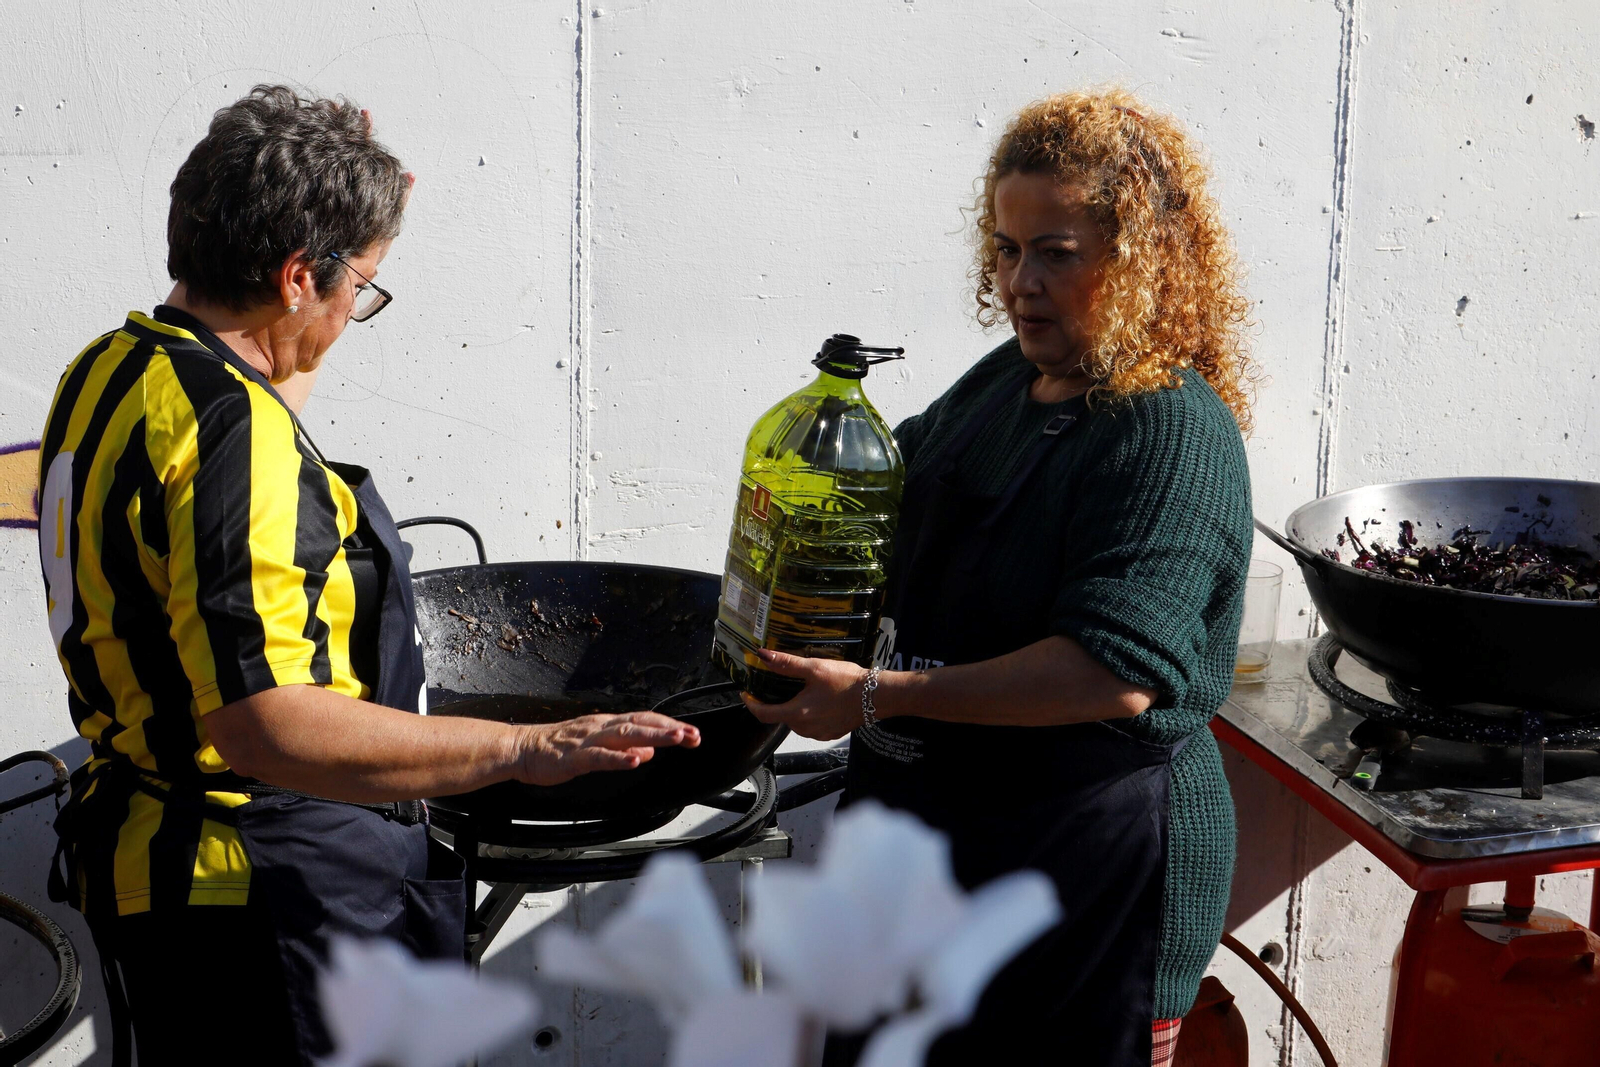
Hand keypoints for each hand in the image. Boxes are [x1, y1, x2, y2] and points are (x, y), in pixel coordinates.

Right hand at [515, 713, 699, 785]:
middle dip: (668, 729)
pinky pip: (599, 757)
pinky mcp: (573, 756)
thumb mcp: (597, 748)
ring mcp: (588, 740)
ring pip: (624, 735)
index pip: (645, 720)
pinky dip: (618, 758)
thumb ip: (624, 748)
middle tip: (693, 735)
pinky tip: (635, 760)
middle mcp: (601, 727)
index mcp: (607, 725)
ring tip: (674, 739)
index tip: (692, 733)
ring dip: (652, 736)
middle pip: (640, 724)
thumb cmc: (558, 749)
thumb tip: (649, 751)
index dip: (669, 725)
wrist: (521, 749)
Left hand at [743, 649, 868, 741]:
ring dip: (792, 710)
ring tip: (798, 692)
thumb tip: (764, 656)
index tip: (747, 694)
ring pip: (796, 722)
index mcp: (797, 712)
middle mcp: (805, 727)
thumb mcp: (814, 668)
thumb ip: (786, 664)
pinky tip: (817, 701)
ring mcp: (819, 733)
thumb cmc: (847, 682)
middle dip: (774, 704)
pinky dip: (808, 715)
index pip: (763, 714)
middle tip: (775, 687)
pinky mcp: (830, 733)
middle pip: (780, 717)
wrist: (876, 696)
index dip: (751, 703)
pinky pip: (811, 726)